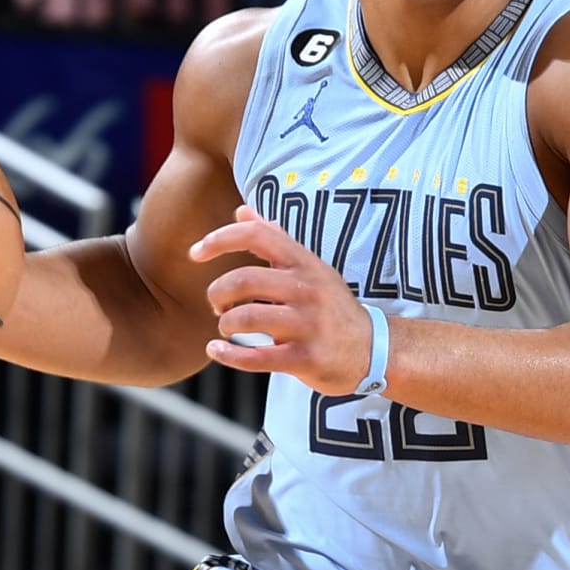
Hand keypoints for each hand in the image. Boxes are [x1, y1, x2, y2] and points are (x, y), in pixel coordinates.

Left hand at [193, 208, 377, 391]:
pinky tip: (217, 351)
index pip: (257, 235)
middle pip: (244, 279)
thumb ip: (275, 240)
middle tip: (217, 305)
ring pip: (246, 318)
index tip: (196, 253)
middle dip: (217, 293)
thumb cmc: (330, 307)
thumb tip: (242, 211)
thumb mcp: (309, 268)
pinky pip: (256, 357)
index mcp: (305, 263)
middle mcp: (308, 290)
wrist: (373, 349)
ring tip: (226, 328)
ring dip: (224, 324)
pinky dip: (228, 354)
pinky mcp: (306, 359)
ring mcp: (309, 326)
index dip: (220, 239)